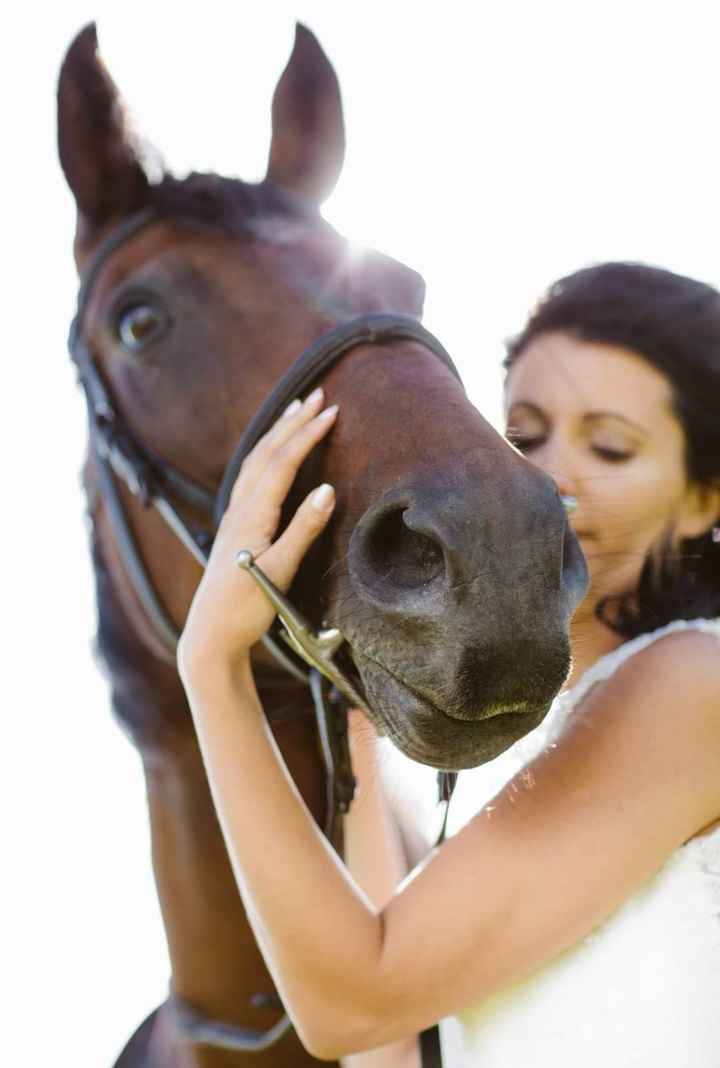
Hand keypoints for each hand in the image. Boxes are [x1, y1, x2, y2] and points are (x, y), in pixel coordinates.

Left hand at [178, 388, 337, 684]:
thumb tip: (327, 489)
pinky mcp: (234, 529)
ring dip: (276, 434)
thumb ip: (304, 529)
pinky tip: (270, 456)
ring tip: (294, 412)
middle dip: (292, 422)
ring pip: (255, 462)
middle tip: (317, 395)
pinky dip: (265, 455)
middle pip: (266, 453)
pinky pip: (249, 477)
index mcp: (252, 515)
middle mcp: (239, 509)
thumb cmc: (245, 608)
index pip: (282, 463)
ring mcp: (234, 517)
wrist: (210, 635)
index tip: (332, 412)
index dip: (307, 435)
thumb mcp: (280, 570)